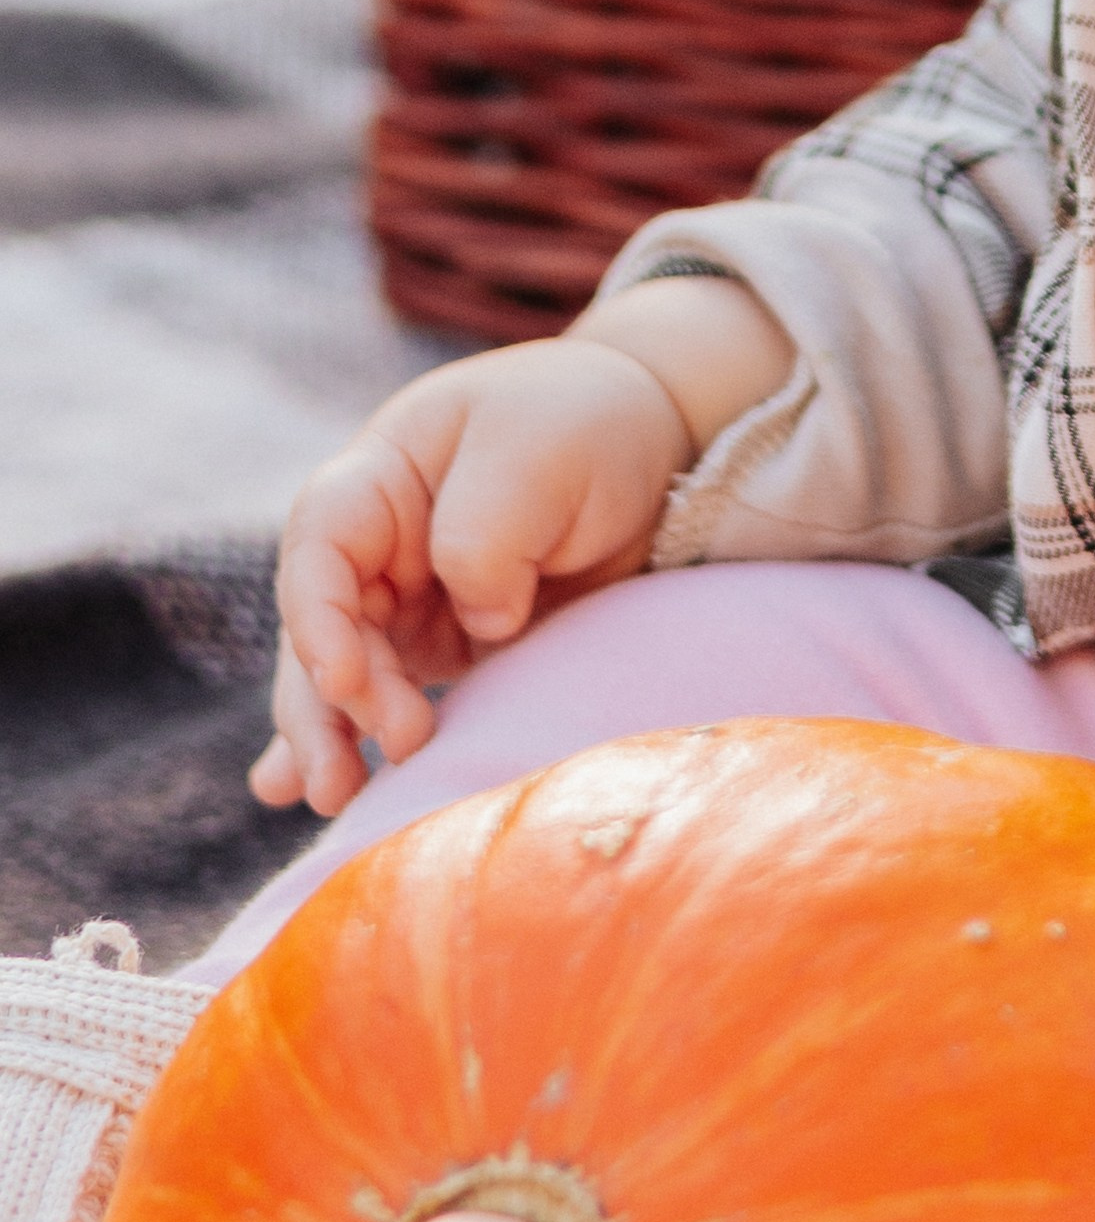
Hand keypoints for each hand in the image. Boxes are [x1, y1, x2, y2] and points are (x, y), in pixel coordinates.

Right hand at [251, 275, 790, 818]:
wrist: (653, 442)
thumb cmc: (586, 424)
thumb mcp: (538, 455)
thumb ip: (486, 538)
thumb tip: (480, 623)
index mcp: (383, 475)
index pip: (321, 543)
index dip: (318, 615)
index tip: (345, 677)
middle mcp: (380, 544)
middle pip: (322, 625)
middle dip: (334, 698)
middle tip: (379, 753)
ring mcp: (409, 599)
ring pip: (345, 675)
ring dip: (337, 734)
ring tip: (338, 796)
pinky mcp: (449, 642)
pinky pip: (393, 695)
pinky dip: (356, 739)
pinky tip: (315, 792)